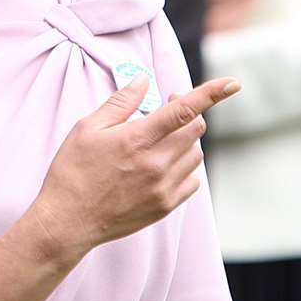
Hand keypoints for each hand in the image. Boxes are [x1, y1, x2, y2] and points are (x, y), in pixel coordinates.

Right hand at [22, 75, 240, 262]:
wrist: (68, 220)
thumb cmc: (73, 170)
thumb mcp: (87, 128)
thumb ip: (120, 102)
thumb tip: (143, 81)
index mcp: (136, 139)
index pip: (183, 110)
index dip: (211, 94)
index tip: (232, 83)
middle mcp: (156, 163)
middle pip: (195, 130)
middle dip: (187, 112)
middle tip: (167, 108)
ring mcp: (163, 187)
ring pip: (195, 154)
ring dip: (185, 140)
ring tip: (159, 140)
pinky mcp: (165, 206)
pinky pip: (192, 180)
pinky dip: (184, 166)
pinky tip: (162, 164)